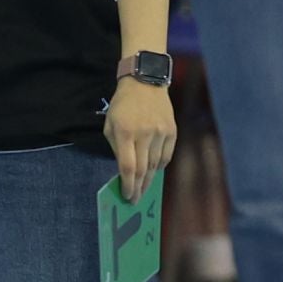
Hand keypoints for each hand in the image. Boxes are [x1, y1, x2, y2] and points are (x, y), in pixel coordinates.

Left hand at [103, 77, 175, 202]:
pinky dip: (159, 166)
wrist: (145, 82)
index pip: (128, 166)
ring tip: (143, 188)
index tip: (126, 196)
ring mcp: (160, 133)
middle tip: (135, 200)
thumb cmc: (122, 104)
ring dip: (148, 180)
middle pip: (142, 170)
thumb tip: (124, 171)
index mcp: (125, 132)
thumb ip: (116, 147)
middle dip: (138, 188)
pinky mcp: (172, 131)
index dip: (128, 185)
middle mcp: (144, 134)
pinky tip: (153, 171)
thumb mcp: (110, 124)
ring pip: (155, 165)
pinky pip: (166, 156)